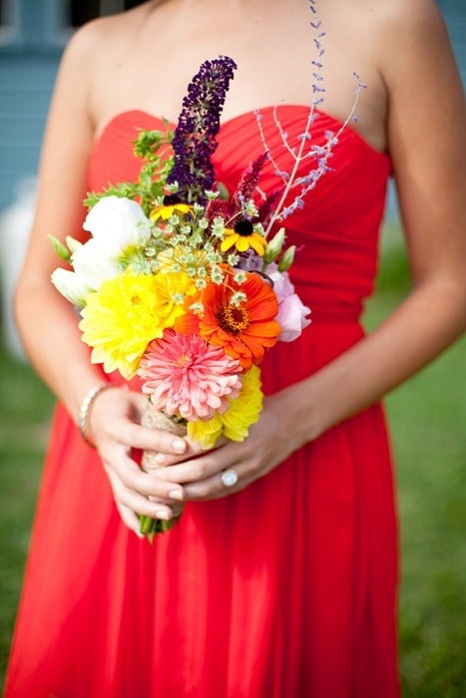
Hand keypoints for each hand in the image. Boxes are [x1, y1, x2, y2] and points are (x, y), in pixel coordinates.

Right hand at [88, 386, 187, 534]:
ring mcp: (109, 468)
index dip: (160, 442)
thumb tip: (196, 418)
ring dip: (146, 507)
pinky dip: (132, 518)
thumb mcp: (142, 401)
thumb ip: (163, 411)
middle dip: (155, 486)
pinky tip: (146, 534)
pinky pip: (120, 502)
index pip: (139, 437)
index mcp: (116, 426)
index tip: (184, 447)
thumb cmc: (129, 404)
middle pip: (129, 474)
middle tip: (180, 492)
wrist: (96, 413)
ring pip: (124, 493)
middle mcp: (110, 450)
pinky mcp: (113, 479)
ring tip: (169, 514)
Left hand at [152, 393, 306, 501]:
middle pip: (203, 470)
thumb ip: (211, 418)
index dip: (177, 454)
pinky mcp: (252, 479)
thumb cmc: (259, 408)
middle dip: (175, 477)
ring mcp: (249, 468)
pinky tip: (185, 497)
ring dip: (186, 492)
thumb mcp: (236, 407)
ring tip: (163, 494)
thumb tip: (175, 426)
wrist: (294, 420)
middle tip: (152, 479)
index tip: (156, 457)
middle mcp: (243, 451)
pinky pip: (223, 491)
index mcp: (237, 430)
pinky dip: (203, 495)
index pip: (201, 446)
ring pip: (212, 487)